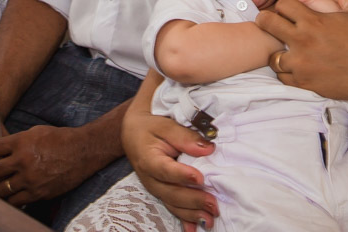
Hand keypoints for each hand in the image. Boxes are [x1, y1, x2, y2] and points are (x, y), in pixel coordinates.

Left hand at [0, 125, 99, 206]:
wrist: (83, 151)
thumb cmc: (60, 138)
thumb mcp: (35, 132)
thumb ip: (16, 141)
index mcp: (20, 142)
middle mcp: (22, 161)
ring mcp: (29, 179)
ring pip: (0, 190)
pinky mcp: (38, 193)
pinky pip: (15, 202)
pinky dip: (11, 199)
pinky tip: (12, 196)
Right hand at [123, 101, 218, 230]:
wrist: (134, 134)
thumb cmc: (151, 128)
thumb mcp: (165, 126)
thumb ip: (185, 137)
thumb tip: (207, 149)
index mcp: (149, 159)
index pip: (165, 170)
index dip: (182, 175)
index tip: (199, 178)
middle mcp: (150, 178)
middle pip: (171, 193)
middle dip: (193, 200)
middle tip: (213, 203)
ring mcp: (156, 188)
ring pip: (173, 204)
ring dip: (192, 214)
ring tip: (210, 218)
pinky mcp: (162, 193)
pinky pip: (173, 209)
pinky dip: (184, 220)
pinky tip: (194, 229)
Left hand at [256, 0, 347, 104]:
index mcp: (313, 21)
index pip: (282, 5)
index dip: (284, 5)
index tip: (287, 11)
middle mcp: (302, 41)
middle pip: (268, 24)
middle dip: (266, 20)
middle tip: (269, 23)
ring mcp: (301, 64)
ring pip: (272, 55)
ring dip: (277, 51)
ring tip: (285, 50)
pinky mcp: (303, 82)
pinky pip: (282, 76)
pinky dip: (286, 71)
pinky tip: (295, 66)